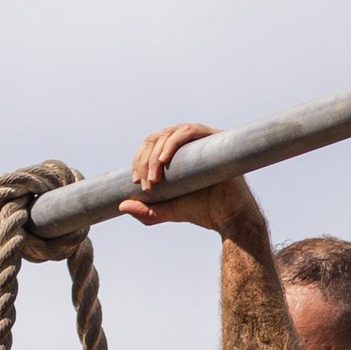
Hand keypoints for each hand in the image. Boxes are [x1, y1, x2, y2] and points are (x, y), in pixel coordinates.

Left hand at [119, 121, 265, 241]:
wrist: (228, 218)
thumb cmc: (202, 211)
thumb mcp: (167, 211)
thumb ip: (146, 211)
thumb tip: (122, 205)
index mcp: (177, 153)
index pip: (151, 145)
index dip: (139, 160)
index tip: (135, 182)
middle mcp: (188, 143)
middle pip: (157, 137)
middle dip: (145, 159)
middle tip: (144, 183)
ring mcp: (201, 138)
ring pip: (169, 133)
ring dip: (156, 154)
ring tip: (154, 177)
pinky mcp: (213, 138)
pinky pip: (188, 131)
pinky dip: (173, 143)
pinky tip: (164, 161)